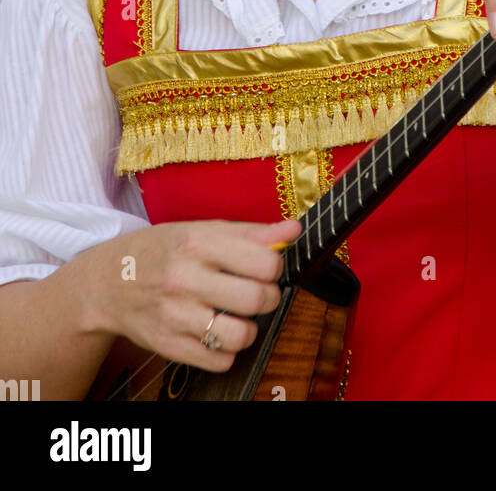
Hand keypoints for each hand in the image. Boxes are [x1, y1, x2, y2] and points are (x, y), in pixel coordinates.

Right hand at [79, 216, 301, 372]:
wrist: (106, 282)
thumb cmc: (161, 251)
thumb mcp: (201, 230)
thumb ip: (251, 232)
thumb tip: (293, 230)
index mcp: (197, 243)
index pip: (264, 262)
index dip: (275, 266)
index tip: (265, 267)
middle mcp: (184, 279)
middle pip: (256, 299)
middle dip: (268, 298)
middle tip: (257, 293)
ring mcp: (174, 315)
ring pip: (240, 335)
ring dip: (249, 328)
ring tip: (239, 316)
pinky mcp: (167, 346)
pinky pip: (219, 360)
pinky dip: (226, 351)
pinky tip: (217, 333)